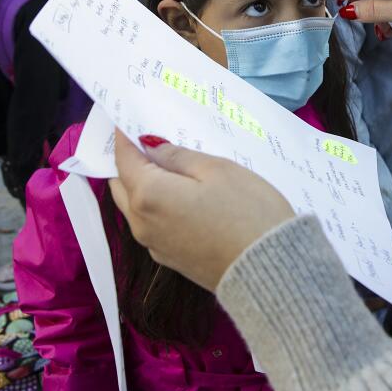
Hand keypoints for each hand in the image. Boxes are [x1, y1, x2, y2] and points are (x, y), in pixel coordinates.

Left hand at [109, 132, 294, 290]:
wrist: (269, 270)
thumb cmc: (247, 212)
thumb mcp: (217, 170)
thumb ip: (178, 157)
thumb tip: (152, 149)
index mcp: (149, 195)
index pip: (125, 159)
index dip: (124, 138)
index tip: (125, 120)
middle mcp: (142, 223)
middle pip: (121, 185)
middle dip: (128, 162)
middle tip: (144, 141)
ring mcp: (155, 245)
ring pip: (133, 208)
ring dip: (140, 186)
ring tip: (162, 166)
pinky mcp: (171, 260)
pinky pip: (151, 225)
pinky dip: (154, 206)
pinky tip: (177, 196)